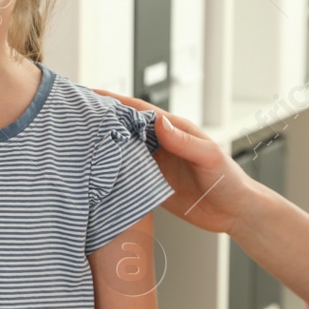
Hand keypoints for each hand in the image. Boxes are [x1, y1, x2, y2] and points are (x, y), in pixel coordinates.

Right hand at [92, 90, 262, 236]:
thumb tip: (158, 121)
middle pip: (124, 127)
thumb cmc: (229, 181)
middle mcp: (160, 143)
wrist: (235, 213)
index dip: (115, 101)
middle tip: (74, 115)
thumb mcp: (208, 157)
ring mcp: (154, 163)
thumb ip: (183, 141)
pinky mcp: (150, 184)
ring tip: (76, 139)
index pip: (138, 110)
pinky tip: (93, 170)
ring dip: (102, 144)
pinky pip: (126, 173)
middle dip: (101, 119)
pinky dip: (110, 170)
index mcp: (173, 130)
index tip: (91, 94)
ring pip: (122, 149)